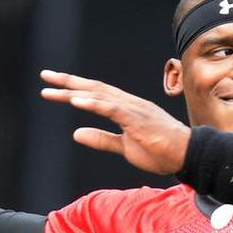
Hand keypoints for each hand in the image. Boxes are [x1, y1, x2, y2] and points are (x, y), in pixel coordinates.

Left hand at [39, 69, 190, 174]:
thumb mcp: (124, 147)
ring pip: (100, 95)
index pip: (95, 93)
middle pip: (94, 88)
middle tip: (45, 76)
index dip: (73, 88)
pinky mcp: (138, 119)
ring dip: (75, 92)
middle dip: (68, 82)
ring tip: (53, 91)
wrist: (187, 156)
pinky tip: (76, 101)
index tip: (52, 86)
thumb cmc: (161, 151)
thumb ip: (101, 139)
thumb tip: (76, 133)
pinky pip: (112, 109)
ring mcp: (134, 109)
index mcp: (125, 108)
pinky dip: (93, 104)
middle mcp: (128, 103)